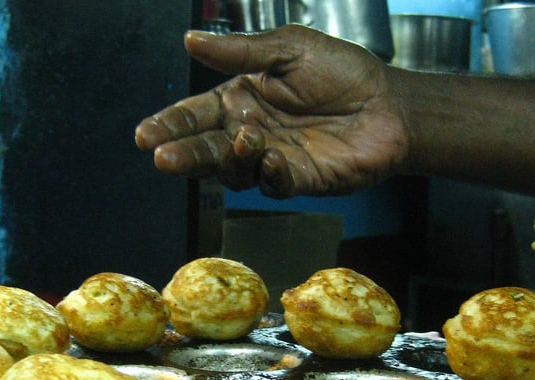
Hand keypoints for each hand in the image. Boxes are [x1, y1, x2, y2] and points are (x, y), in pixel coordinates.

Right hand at [134, 24, 407, 196]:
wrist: (389, 104)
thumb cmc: (343, 72)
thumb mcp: (289, 49)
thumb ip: (241, 52)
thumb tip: (190, 41)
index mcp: (241, 98)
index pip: (196, 114)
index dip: (170, 124)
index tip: (145, 135)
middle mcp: (249, 132)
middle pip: (206, 148)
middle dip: (183, 153)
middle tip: (162, 157)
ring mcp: (271, 160)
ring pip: (234, 170)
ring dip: (230, 158)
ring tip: (241, 139)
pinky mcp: (297, 181)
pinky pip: (273, 183)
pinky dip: (270, 172)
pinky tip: (273, 158)